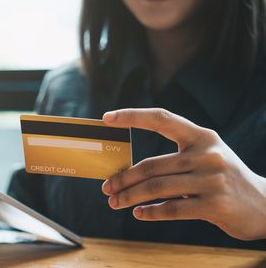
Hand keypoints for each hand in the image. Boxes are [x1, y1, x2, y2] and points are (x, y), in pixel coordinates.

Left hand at [101, 108, 265, 240]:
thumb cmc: (224, 178)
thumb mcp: (206, 157)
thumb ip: (175, 158)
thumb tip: (129, 171)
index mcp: (202, 137)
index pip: (161, 119)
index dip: (132, 116)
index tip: (107, 117)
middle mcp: (207, 154)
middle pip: (151, 165)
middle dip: (123, 178)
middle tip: (107, 186)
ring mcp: (212, 180)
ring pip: (156, 188)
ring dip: (130, 196)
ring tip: (114, 201)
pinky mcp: (214, 205)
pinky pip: (172, 209)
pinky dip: (151, 212)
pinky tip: (139, 213)